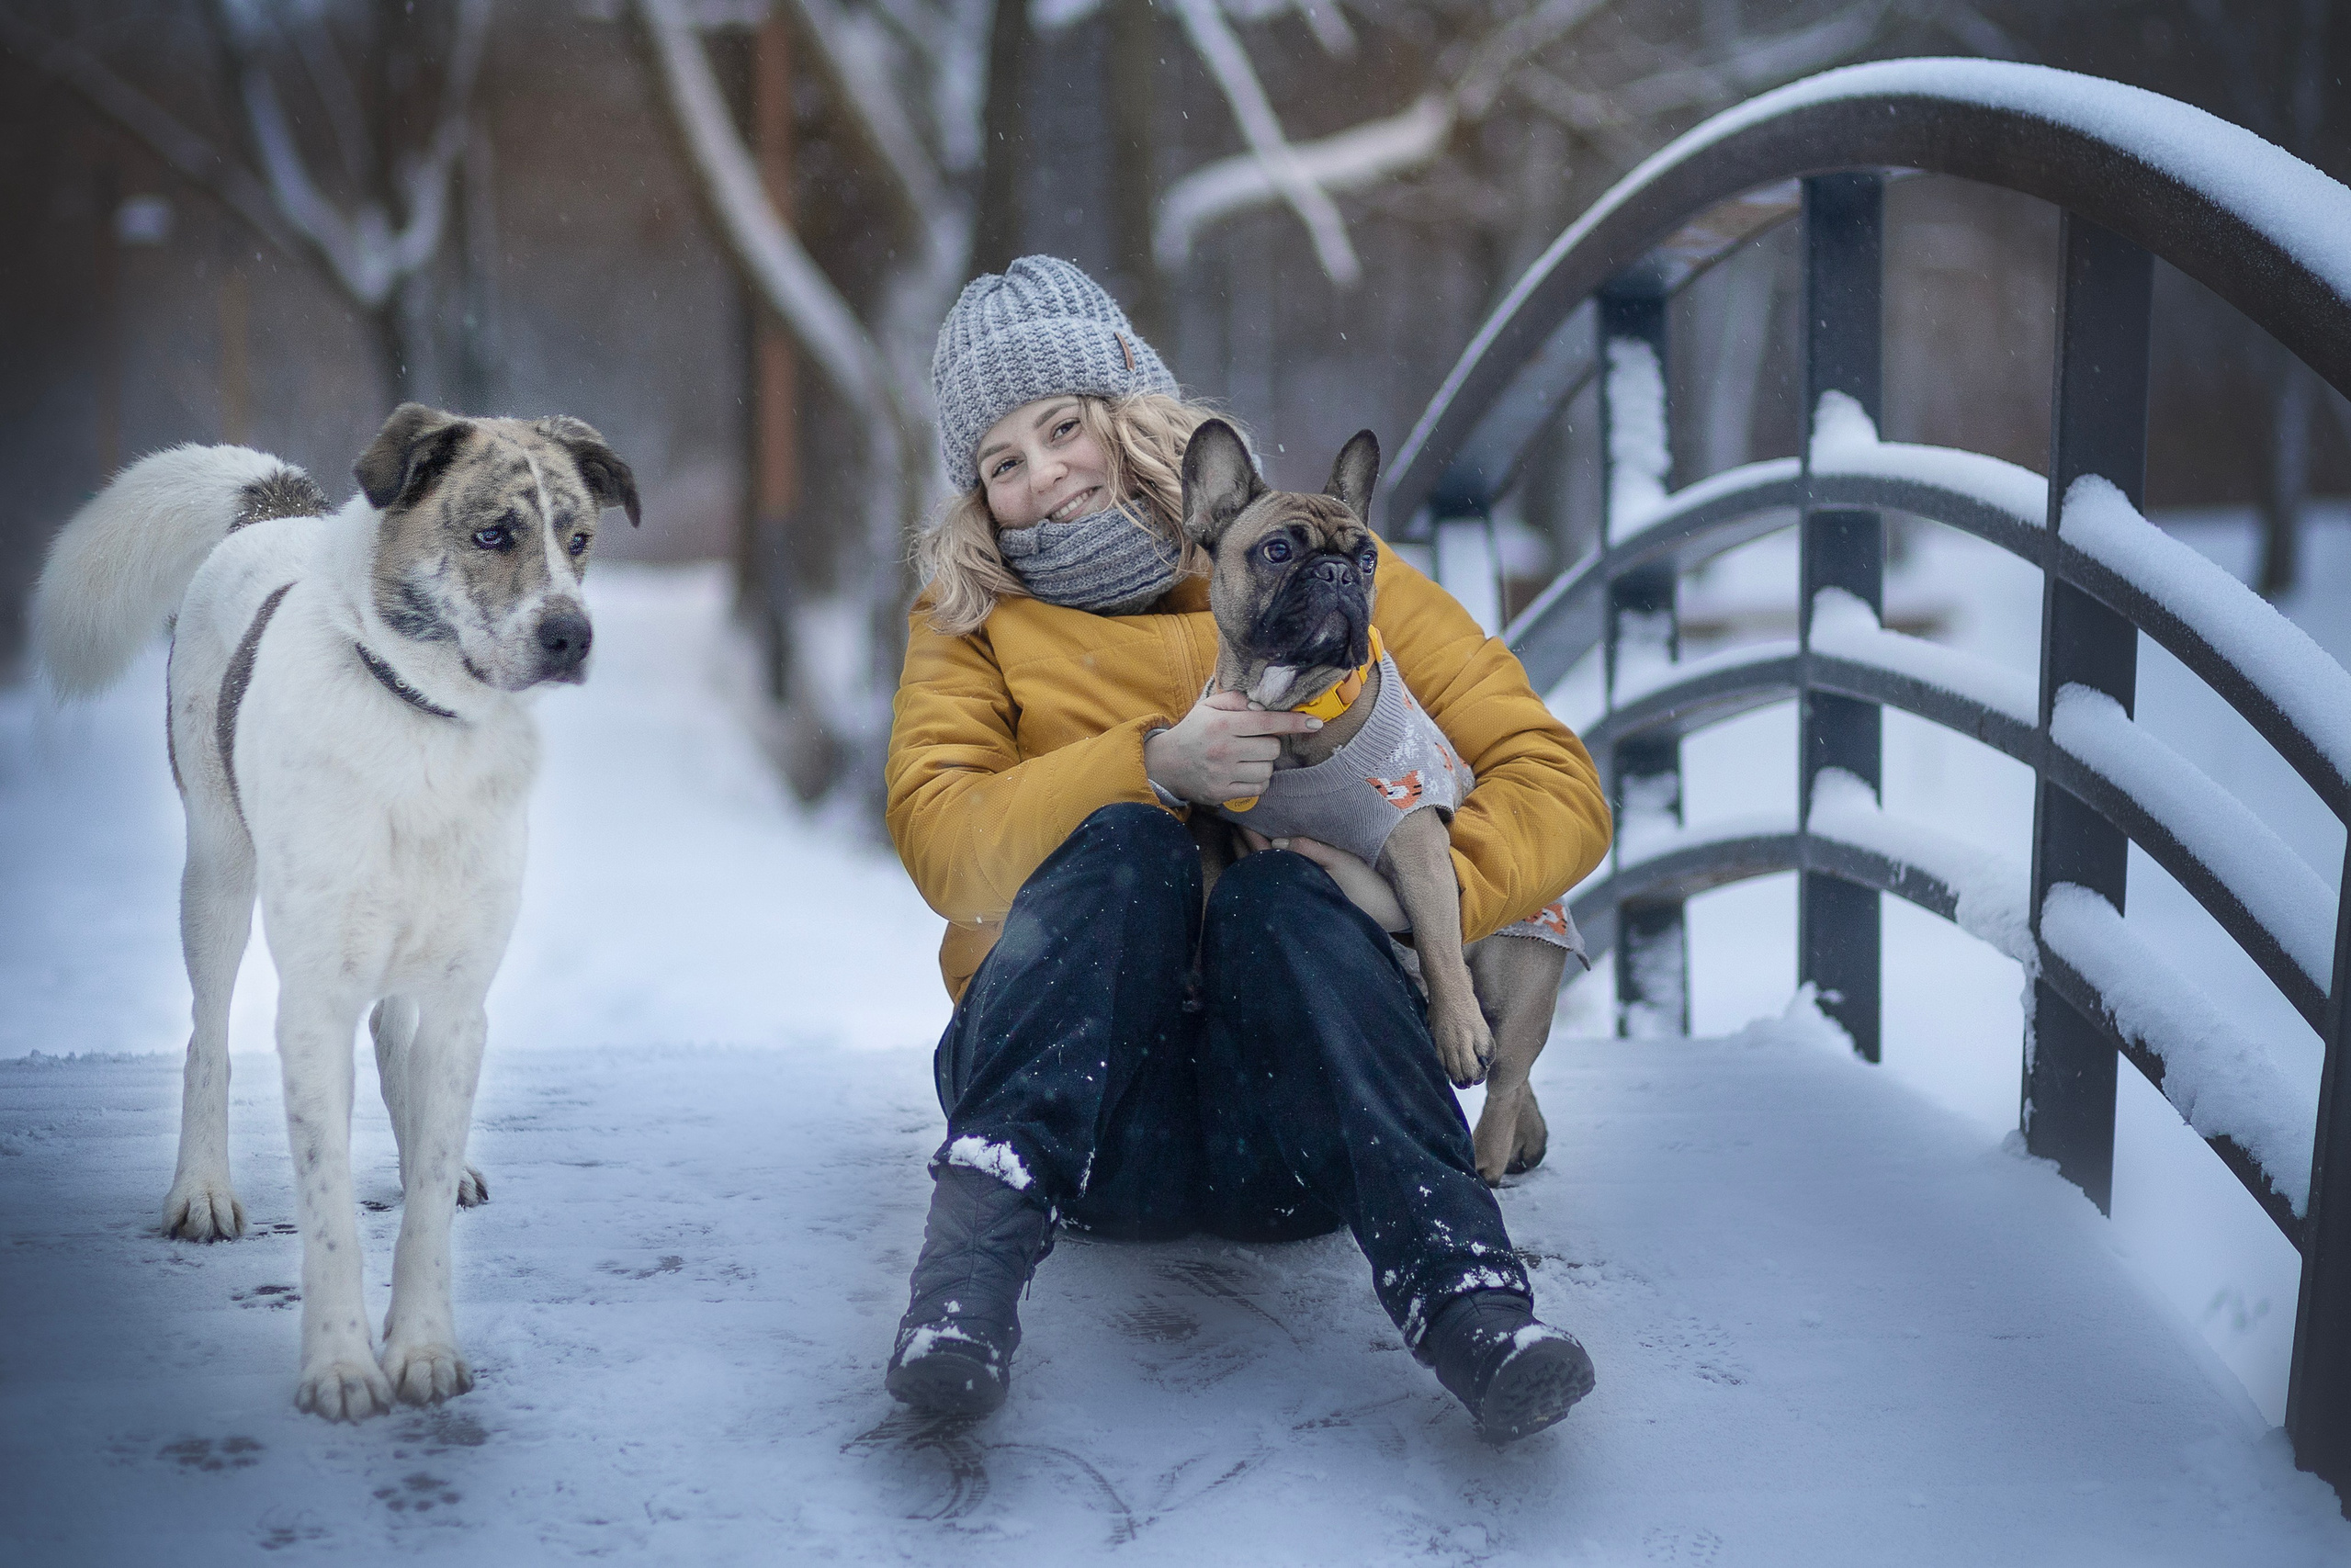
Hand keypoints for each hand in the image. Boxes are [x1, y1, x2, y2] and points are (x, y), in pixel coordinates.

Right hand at [1146, 690, 1322, 804]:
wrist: (1165, 765)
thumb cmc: (1194, 731)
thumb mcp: (1209, 707)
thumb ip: (1236, 700)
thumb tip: (1263, 706)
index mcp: (1223, 725)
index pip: (1267, 722)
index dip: (1294, 722)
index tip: (1315, 723)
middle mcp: (1224, 750)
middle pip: (1273, 749)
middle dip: (1271, 744)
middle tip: (1255, 742)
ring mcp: (1224, 774)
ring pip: (1268, 770)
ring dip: (1264, 763)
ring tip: (1248, 758)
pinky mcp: (1223, 793)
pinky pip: (1259, 788)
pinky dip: (1258, 780)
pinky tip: (1245, 773)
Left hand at [1241, 829, 1409, 932]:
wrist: (1387, 912)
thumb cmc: (1367, 886)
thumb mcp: (1341, 862)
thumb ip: (1310, 849)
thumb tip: (1277, 841)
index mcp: (1296, 878)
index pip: (1261, 854)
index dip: (1248, 833)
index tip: (1238, 814)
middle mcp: (1289, 890)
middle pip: (1254, 864)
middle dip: (1243, 841)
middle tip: (1234, 817)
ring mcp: (1295, 895)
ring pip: (1262, 871)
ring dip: (1252, 851)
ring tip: (1245, 830)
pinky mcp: (1303, 896)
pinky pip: (1275, 875)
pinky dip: (1265, 860)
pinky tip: (1266, 849)